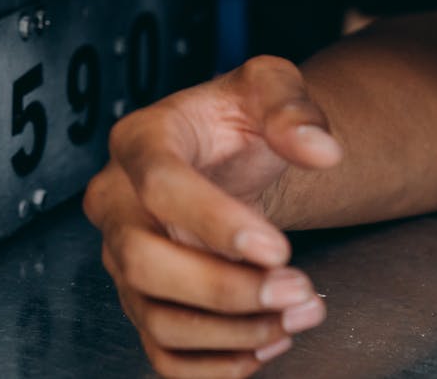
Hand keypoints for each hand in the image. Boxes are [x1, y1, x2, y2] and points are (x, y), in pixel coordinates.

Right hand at [84, 56, 342, 377]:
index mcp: (139, 141)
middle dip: (224, 289)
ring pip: (155, 316)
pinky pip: (162, 354)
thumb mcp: (268, 85)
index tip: (278, 247)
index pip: (158, 185)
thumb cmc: (237, 119)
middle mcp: (115, 201)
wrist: (224, 156)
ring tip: (299, 312)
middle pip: (141, 260)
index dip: (214, 222)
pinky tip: (267, 343)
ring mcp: (122, 255)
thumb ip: (293, 107)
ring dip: (234, 333)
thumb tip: (321, 149)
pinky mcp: (141, 298)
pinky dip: (216, 366)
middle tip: (298, 288)